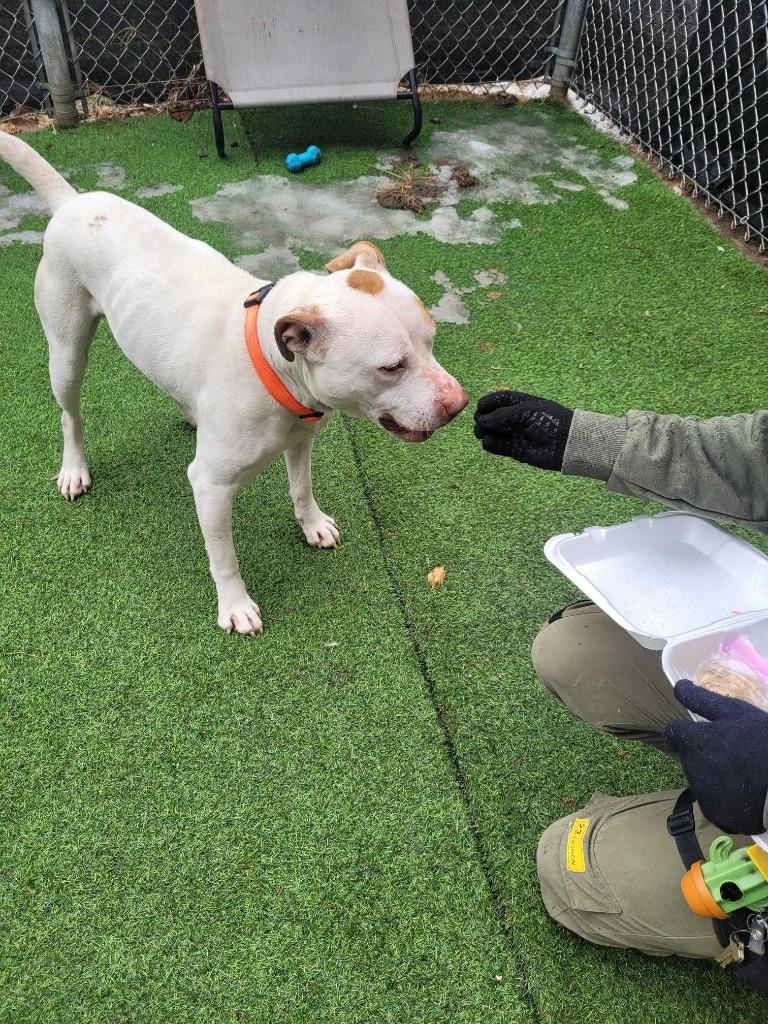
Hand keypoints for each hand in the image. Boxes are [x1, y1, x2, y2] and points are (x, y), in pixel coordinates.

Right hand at [473, 391, 573, 469]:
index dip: (488, 402)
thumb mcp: (526, 412)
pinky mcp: (514, 450)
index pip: (499, 400)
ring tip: (481, 433)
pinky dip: (490, 444)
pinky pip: (497, 446)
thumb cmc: (549, 421)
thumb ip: (502, 415)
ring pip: (491, 432)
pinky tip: (488, 441)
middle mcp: (516, 418)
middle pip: (491, 416)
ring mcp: (514, 434)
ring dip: (483, 431)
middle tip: (480, 422)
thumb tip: (481, 420)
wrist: (566, 443)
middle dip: (483, 418)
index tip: (480, 407)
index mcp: (521, 404)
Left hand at [664, 679, 767, 834]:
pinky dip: (725, 799)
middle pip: (689, 757)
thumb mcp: (736, 712)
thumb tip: (677, 686)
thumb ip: (702, 700)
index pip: (672, 732)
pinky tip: (745, 793)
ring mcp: (702, 795)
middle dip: (705, 753)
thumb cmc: (763, 742)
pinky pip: (715, 803)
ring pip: (702, 780)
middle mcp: (690, 768)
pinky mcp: (716, 816)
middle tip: (735, 752)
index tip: (701, 732)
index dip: (685, 731)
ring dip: (714, 775)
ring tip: (743, 772)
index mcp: (692, 742)